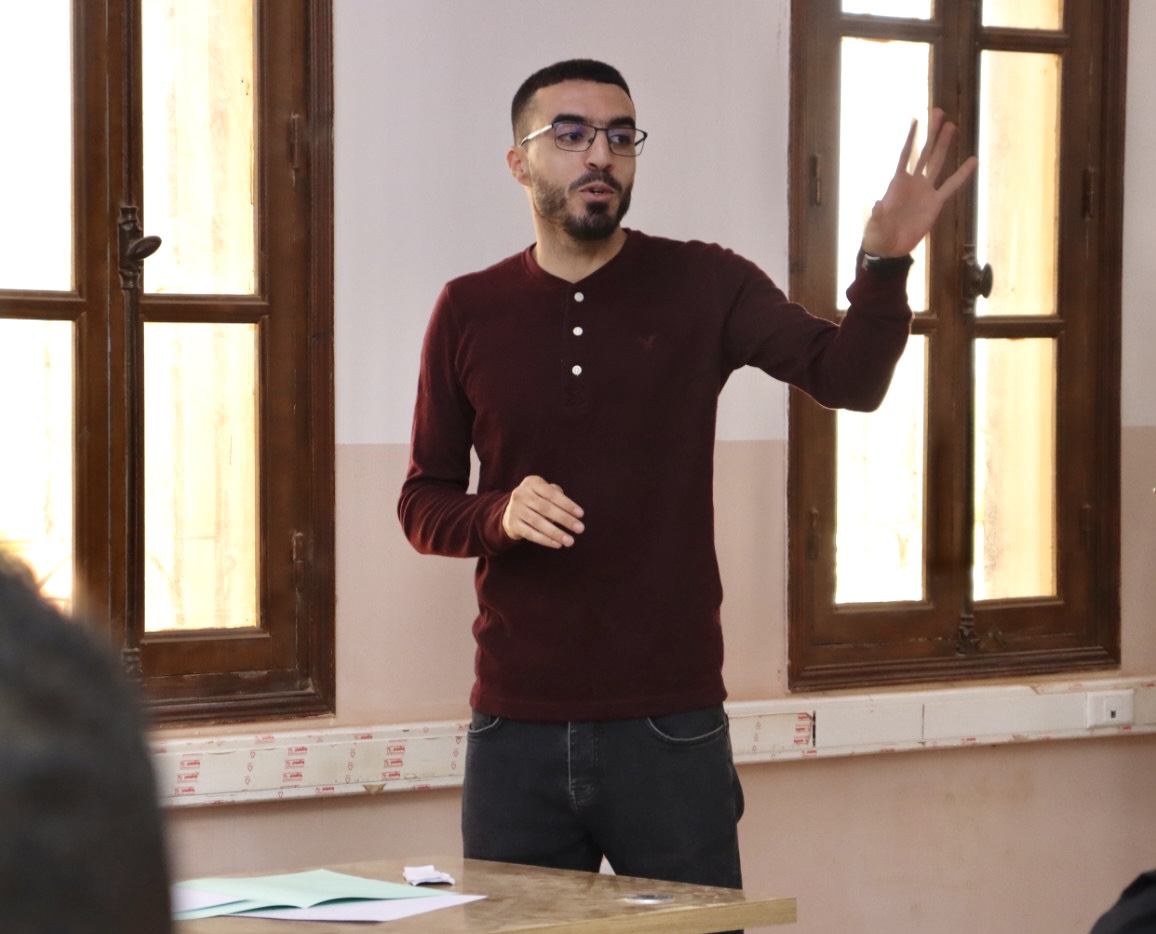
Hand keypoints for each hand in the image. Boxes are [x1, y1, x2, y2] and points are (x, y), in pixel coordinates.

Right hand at [501, 475, 584, 548]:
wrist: (511, 511)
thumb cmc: (537, 500)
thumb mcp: (545, 492)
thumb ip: (558, 496)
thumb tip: (572, 512)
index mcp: (532, 482)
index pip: (552, 493)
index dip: (567, 504)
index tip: (581, 514)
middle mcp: (520, 494)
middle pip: (545, 508)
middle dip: (565, 519)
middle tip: (580, 529)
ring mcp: (514, 509)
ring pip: (538, 522)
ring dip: (556, 533)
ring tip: (570, 541)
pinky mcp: (512, 524)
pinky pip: (530, 534)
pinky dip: (545, 540)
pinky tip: (557, 544)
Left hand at [861, 108, 977, 257]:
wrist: (889, 247)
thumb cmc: (878, 234)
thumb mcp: (875, 224)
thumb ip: (878, 214)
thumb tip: (878, 204)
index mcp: (896, 183)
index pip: (905, 154)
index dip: (910, 138)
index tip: (916, 118)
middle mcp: (912, 182)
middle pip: (924, 152)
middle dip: (931, 133)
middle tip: (938, 112)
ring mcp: (925, 191)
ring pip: (937, 163)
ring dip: (944, 144)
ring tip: (952, 126)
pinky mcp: (935, 203)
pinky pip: (951, 186)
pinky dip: (962, 174)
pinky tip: (972, 161)